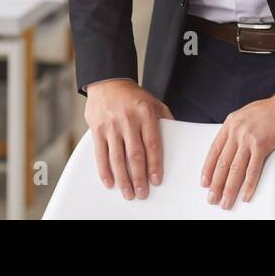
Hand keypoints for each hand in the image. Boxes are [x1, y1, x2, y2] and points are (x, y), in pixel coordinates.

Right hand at [84, 79, 173, 199]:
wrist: (108, 81)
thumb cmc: (133, 95)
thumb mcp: (154, 102)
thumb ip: (165, 119)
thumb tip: (177, 136)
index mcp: (145, 114)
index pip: (152, 144)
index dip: (155, 164)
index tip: (157, 180)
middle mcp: (128, 121)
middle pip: (135, 155)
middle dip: (139, 177)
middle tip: (142, 193)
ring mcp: (111, 126)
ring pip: (117, 158)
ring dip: (123, 178)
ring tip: (128, 192)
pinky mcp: (97, 129)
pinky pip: (100, 154)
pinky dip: (104, 171)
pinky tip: (110, 182)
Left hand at [201, 91, 274, 208]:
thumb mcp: (248, 116)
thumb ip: (239, 132)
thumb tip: (234, 154)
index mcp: (231, 122)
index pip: (214, 150)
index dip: (208, 169)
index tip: (205, 183)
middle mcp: (237, 129)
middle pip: (223, 162)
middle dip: (216, 184)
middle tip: (213, 198)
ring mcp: (249, 136)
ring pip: (235, 169)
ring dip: (229, 188)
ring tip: (226, 201)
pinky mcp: (263, 144)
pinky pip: (253, 169)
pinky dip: (249, 185)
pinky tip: (245, 194)